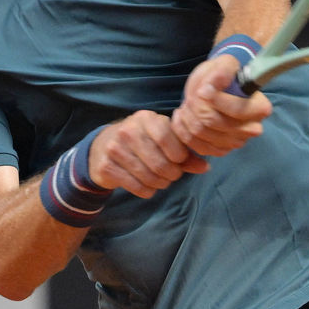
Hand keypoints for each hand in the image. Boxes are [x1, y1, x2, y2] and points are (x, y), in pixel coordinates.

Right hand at [88, 110, 208, 198]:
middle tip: (173, 175)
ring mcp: (114, 148)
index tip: (181, 160)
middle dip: (172, 174)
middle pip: (159, 162)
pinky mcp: (106, 166)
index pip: (166, 138)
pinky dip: (147, 190)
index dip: (179, 155)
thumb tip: (205, 167)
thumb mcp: (163, 141)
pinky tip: (147, 186)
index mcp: (145, 118)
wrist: (104, 147)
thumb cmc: (143, 142)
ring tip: (162, 180)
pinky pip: (136, 186)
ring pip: (148, 176)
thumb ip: (185, 153)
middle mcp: (128, 130)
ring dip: (160, 183)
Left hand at [171, 54, 272, 156]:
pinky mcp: (221, 150)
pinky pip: (195, 145)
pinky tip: (182, 116)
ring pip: (200, 132)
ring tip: (187, 104)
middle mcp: (252, 128)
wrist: (216, 89)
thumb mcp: (223, 64)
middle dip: (196, 106)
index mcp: (259, 108)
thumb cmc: (223, 76)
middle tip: (193, 96)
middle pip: (213, 121)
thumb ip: (223, 69)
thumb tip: (218, 78)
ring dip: (187, 116)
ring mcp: (236, 142)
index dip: (216, 99)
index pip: (237, 109)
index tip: (202, 89)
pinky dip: (183, 130)